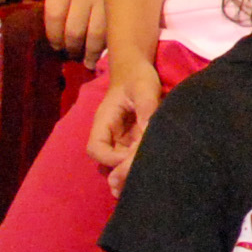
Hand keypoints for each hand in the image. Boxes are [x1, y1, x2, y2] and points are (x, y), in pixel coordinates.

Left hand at [23, 0, 104, 62]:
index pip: (54, 15)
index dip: (53, 35)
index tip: (56, 46)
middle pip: (74, 30)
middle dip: (70, 47)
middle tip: (69, 53)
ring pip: (94, 35)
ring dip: (88, 52)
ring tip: (84, 59)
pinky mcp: (120, 9)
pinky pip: (111, 34)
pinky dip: (104, 48)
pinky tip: (98, 56)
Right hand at [85, 51, 163, 172]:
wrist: (138, 71)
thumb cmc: (138, 77)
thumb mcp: (145, 90)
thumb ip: (146, 112)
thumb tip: (149, 135)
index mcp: (104, 121)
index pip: (96, 149)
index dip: (112, 159)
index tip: (133, 157)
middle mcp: (109, 134)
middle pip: (107, 162)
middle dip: (122, 173)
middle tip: (143, 180)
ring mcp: (120, 139)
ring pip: (120, 164)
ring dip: (131, 172)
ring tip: (149, 180)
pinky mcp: (133, 141)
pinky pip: (133, 158)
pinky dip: (141, 165)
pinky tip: (155, 170)